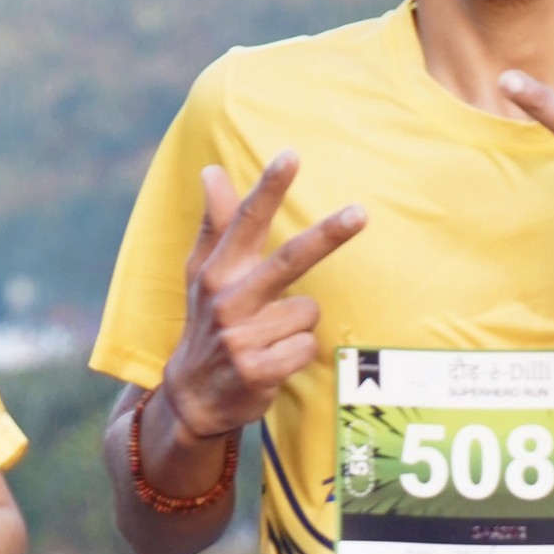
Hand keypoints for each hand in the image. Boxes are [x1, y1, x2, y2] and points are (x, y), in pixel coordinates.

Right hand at [163, 155, 365, 438]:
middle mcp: (227, 300)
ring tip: (272, 337)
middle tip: (360, 213)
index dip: (269, 188)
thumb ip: (215, 223)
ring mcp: (241, 338)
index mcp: (217, 271)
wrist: (192, 397)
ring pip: (307, 312)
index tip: (291, 156)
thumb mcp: (201, 274)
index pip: (246, 222)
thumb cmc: (207, 323)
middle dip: (327, 236)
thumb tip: (212, 170)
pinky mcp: (257, 371)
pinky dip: (299, 354)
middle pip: (289, 260)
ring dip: (300, 324)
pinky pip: (306, 348)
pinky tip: (276, 361)